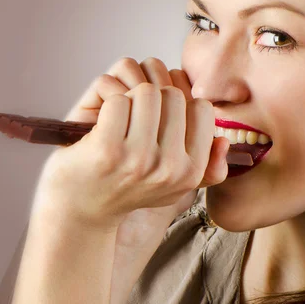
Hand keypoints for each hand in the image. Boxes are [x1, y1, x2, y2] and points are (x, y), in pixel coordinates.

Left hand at [31, 57, 230, 232]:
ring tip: (122, 119)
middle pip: (174, 95)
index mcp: (190, 173)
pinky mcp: (108, 149)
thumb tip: (224, 141)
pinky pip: (119, 100)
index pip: (202, 109)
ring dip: (131, 98)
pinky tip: (103, 124)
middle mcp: (169, 168)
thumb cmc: (128, 190)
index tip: (162, 116)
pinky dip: (109, 104)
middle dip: (154, 98)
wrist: (80, 211)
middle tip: (137, 117)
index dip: (182, 104)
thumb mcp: (174, 187)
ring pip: (147, 92)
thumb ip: (207, 167)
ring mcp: (139, 158)